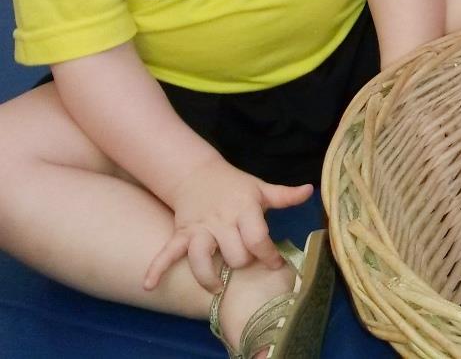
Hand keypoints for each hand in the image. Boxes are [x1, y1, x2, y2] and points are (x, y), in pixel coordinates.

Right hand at [143, 156, 311, 292]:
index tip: (275, 263)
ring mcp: (199, 228)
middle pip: (233, 254)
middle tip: (246, 263)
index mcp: (245, 209)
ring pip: (200, 257)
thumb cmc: (236, 186)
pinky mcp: (181, 233)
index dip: (268, 255)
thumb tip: (310, 190)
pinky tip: (149, 285)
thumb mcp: (261, 188)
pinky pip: (167, 251)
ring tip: (218, 287)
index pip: (258, 238)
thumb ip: (285, 195)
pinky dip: (156, 268)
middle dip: (242, 263)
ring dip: (208, 275)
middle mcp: (221, 220)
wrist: (198, 174)